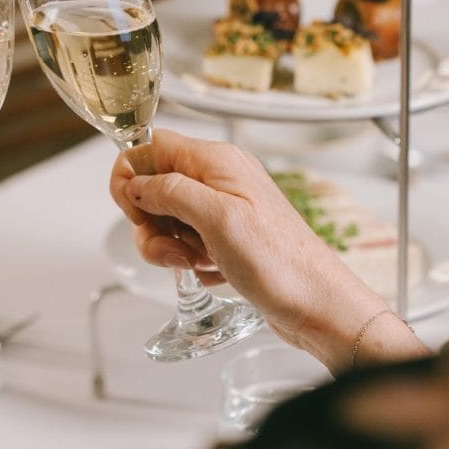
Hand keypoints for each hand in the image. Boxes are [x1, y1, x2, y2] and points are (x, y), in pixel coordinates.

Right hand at [109, 129, 427, 370]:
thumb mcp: (217, 218)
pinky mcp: (226, 238)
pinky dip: (187, 258)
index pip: (152, 145)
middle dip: (150, 221)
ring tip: (195, 262)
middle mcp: (219, 179)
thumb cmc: (279, 262)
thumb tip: (135, 182)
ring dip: (168, 245)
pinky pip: (186, 241)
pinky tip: (210, 270)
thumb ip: (171, 191)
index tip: (133, 208)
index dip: (132, 174)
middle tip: (172, 246)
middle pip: (154, 185)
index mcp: (217, 161)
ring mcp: (223, 209)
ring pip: (167, 217)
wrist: (316, 303)